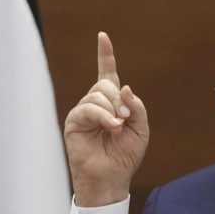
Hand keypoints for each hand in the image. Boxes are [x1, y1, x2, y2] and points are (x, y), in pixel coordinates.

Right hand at [64, 32, 149, 205]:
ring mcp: (83, 111)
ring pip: (97, 95)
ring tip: (117, 128)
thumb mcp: (140, 127)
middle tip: (125, 119)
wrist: (112, 176)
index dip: (105, 55)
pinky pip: (88, 108)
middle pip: (105, 85)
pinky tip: (111, 127)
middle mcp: (95, 103)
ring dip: (112, 110)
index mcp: (112, 102)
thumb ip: (135, 106)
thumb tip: (123, 87)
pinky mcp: (74, 121)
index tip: (102, 37)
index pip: (107, 73)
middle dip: (119, 100)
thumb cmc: (125, 155)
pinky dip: (103, 116)